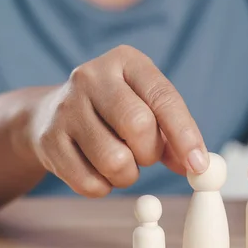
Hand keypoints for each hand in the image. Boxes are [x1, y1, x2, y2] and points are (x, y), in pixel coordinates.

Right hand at [21, 45, 207, 196]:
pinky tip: (98, 170)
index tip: (198, 165)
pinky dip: (104, 187)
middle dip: (150, 153)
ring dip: (128, 174)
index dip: (185, 135)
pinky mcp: (48, 140)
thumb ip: (173, 135)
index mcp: (126, 60)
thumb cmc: (115, 112)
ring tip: (121, 161)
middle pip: (138, 126)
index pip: (163, 98)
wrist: (49, 114)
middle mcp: (91, 77)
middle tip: (145, 156)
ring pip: (115, 160)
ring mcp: (65, 108)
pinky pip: (89, 183)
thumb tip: (197, 165)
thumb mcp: (147, 108)